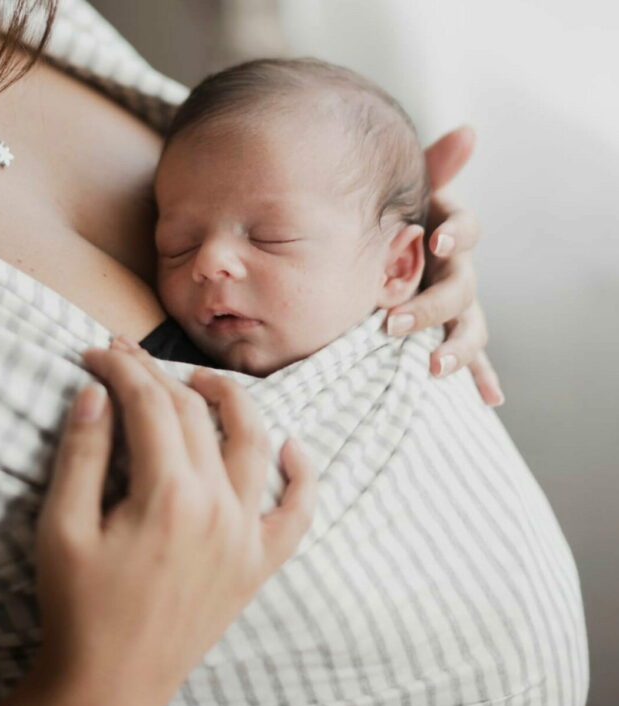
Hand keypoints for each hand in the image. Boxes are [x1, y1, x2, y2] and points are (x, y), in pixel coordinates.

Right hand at [33, 344, 316, 705]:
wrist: (111, 686)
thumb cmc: (79, 610)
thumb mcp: (63, 529)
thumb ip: (83, 453)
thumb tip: (96, 392)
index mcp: (168, 496)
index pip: (150, 404)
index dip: (122, 370)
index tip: (99, 354)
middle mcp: (218, 507)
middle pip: (196, 416)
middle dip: (159, 376)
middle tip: (129, 358)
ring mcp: (245, 536)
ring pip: (254, 444)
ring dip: (233, 402)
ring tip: (202, 382)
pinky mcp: (258, 565)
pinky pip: (298, 514)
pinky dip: (302, 476)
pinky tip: (293, 446)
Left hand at [385, 126, 503, 406]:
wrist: (391, 250)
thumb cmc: (400, 221)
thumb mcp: (412, 195)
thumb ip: (435, 167)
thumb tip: (469, 131)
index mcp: (449, 234)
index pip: (467, 229)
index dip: (457, 233)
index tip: (437, 240)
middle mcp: (460, 270)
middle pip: (461, 289)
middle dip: (432, 306)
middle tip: (394, 323)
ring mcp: (458, 307)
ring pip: (469, 328)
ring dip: (456, 348)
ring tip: (433, 366)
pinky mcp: (453, 333)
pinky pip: (473, 357)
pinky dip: (481, 376)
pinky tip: (490, 399)